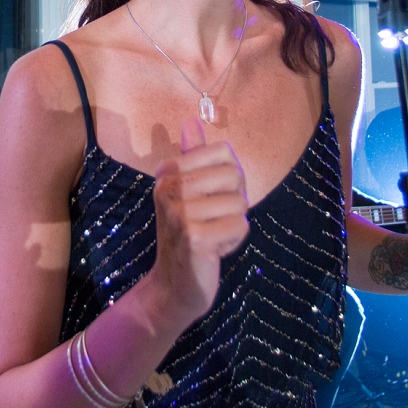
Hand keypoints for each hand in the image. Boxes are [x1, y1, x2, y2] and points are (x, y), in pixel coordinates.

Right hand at [144, 118, 246, 326]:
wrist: (174, 286)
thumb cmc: (187, 234)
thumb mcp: (187, 193)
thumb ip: (191, 158)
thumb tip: (191, 122)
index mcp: (167, 174)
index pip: (224, 152)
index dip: (230, 176)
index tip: (212, 196)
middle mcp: (169, 190)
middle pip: (235, 175)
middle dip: (235, 201)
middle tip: (214, 220)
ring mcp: (179, 214)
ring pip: (240, 203)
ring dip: (233, 224)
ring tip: (211, 236)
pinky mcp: (195, 238)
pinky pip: (241, 226)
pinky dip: (234, 241)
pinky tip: (214, 251)